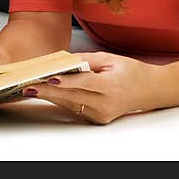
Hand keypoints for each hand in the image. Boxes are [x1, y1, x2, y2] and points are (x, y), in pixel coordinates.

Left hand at [24, 52, 151, 123]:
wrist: (149, 90)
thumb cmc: (131, 72)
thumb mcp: (110, 59)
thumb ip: (86, 60)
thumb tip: (64, 61)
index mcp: (111, 86)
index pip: (83, 83)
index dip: (65, 81)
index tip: (48, 79)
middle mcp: (106, 104)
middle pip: (72, 97)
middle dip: (49, 92)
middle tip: (30, 87)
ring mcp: (102, 114)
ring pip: (71, 105)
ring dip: (51, 97)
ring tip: (33, 89)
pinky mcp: (98, 119)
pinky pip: (76, 109)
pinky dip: (63, 100)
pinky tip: (49, 93)